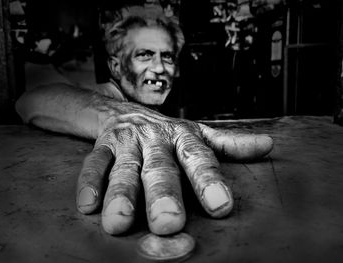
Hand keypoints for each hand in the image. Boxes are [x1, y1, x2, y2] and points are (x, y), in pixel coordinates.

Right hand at [75, 106, 272, 234]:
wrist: (125, 112)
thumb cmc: (168, 133)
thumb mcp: (201, 133)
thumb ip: (230, 143)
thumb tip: (268, 145)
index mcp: (184, 138)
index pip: (200, 159)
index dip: (210, 182)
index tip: (221, 207)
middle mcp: (155, 140)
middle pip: (160, 169)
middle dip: (163, 195)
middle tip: (168, 223)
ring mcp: (127, 143)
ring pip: (124, 170)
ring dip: (121, 195)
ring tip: (119, 223)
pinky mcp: (102, 147)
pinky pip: (94, 164)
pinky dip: (90, 183)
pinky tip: (88, 206)